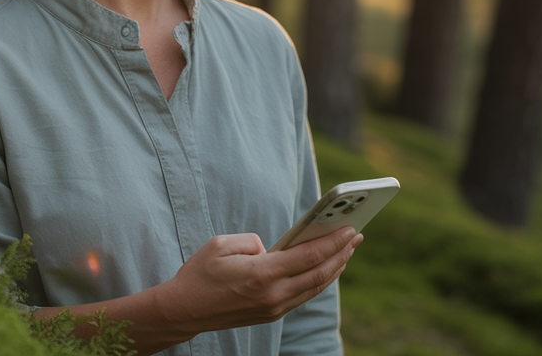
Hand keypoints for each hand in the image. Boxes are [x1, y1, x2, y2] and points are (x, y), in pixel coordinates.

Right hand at [151, 226, 362, 335]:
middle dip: (342, 253)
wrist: (185, 310)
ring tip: (347, 250)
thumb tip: (273, 248)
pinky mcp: (271, 314)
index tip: (349, 228)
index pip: (308, 257)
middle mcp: (273, 295)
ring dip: (335, 268)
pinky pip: (304, 295)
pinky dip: (319, 280)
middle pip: (319, 274)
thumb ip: (253, 241)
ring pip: (315, 287)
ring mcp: (274, 308)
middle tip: (356, 235)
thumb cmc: (200, 273)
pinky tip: (326, 268)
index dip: (332, 242)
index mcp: (261, 274)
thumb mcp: (221, 244)